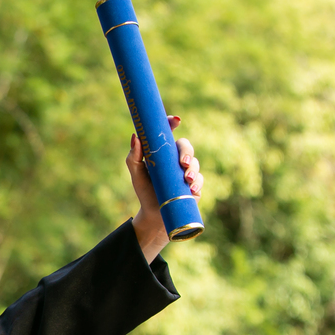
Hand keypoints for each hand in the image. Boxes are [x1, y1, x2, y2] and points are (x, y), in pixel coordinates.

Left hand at [127, 115, 203, 261]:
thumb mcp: (136, 173)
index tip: (175, 121)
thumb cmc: (145, 190)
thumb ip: (134, 156)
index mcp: (163, 152)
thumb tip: (136, 137)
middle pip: (185, 146)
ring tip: (186, 178)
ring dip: (193, 169)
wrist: (154, 214)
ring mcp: (187, 171)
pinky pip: (200, 179)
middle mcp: (176, 159)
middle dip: (186, 152)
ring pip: (195, 163)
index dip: (172, 124)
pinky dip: (197, 182)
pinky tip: (192, 188)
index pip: (169, 134)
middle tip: (182, 162)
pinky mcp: (194, 185)